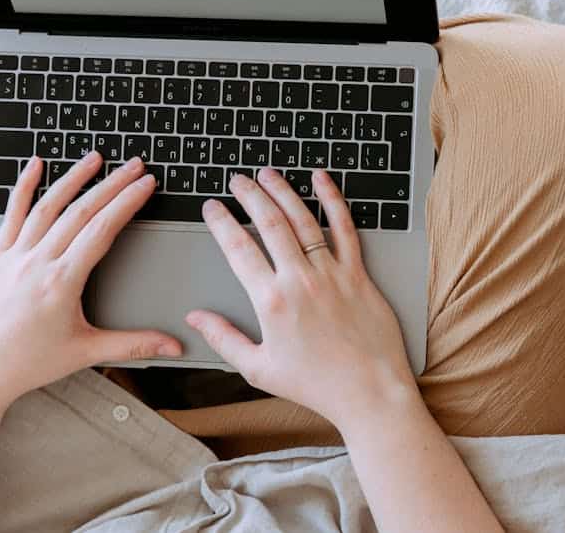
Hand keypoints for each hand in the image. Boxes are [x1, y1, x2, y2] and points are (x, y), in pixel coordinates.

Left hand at [0, 153, 181, 411]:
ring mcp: (14, 258)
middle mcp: (36, 263)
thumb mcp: (86, 353)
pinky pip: (11, 216)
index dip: (127, 203)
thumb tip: (172, 346)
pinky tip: (34, 167)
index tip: (145, 185)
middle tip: (134, 166)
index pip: (102, 230)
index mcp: (61, 283)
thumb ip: (134, 345)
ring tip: (95, 159)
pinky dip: (23, 188)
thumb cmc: (25, 364)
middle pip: (80, 212)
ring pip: (47, 207)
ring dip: (73, 179)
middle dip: (111, 185)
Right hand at [186, 168, 415, 429]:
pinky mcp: (359, 274)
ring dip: (283, 192)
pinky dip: (333, 200)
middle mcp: (300, 280)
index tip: (212, 207)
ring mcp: (332, 274)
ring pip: (304, 220)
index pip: (239, 249)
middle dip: (249, 196)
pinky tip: (322, 180)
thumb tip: (195, 318)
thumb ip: (224, 339)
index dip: (222, 223)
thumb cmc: (315, 385)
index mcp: (271, 302)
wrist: (369, 391)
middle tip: (237, 180)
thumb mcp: (258, 369)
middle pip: (270, 225)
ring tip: (267, 174)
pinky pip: (345, 229)